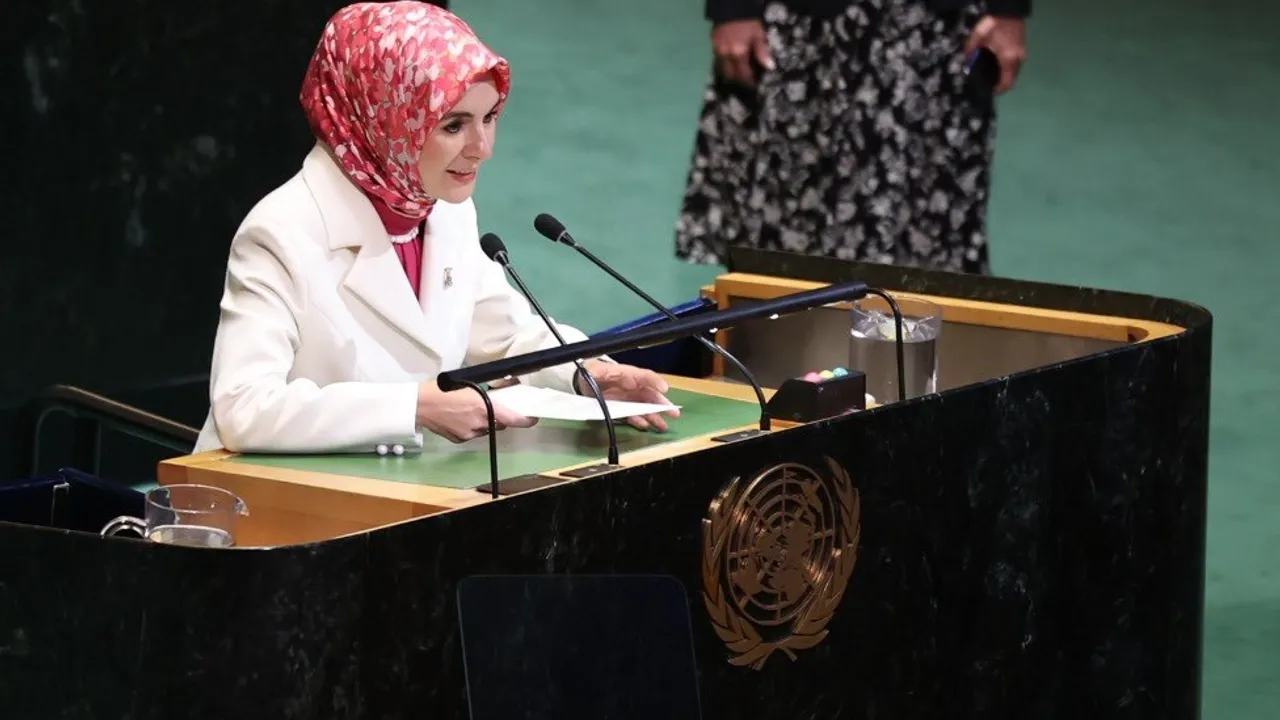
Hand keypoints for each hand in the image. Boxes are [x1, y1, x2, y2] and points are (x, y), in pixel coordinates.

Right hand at [416, 381, 535, 442]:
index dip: (526, 420)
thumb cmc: (442, 390)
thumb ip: (487, 391)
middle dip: (498, 416)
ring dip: (484, 422)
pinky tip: (460, 418)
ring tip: (469, 411)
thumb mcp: (468, 384)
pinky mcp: (460, 440)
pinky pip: (473, 434)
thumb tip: (504, 388)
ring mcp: (470, 434)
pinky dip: (471, 427)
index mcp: (483, 408)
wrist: (420, 405)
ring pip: (485, 429)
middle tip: (490, 406)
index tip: (533, 418)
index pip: (513, 418)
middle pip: (499, 423)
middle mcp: (479, 424)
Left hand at [577, 360, 680, 431]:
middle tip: (673, 412)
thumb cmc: (591, 373)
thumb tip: (609, 376)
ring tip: (663, 426)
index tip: (664, 389)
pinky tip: (645, 425)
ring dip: (654, 416)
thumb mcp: (594, 371)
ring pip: (644, 407)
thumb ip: (601, 373)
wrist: (581, 382)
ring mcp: (628, 398)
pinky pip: (633, 415)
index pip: (644, 375)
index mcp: (626, 374)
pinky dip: (640, 420)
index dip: (654, 381)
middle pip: (649, 394)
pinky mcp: (622, 408)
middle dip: (661, 404)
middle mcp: (631, 386)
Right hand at [711, 19, 773, 86]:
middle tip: (745, 82)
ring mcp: (717, 51)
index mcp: (739, 53)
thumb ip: (762, 51)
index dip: (749, 81)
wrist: (730, 8)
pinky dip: (724, 65)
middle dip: (738, 80)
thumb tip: (770, 67)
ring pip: (722, 69)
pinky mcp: (713, 45)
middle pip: (731, 74)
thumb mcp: (758, 34)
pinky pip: (718, 60)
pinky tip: (729, 64)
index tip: (754, 85)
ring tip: (736, 76)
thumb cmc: (747, 21)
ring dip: (730, 74)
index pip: (744, 73)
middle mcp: (726, 55)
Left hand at [965, 16, 1026, 93]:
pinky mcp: (1022, 47)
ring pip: (1015, 72)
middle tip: (988, 84)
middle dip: (1001, 84)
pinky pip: (1016, 64)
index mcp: (1008, 59)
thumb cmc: (993, 23)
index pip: (1006, 83)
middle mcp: (1018, 59)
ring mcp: (1022, 53)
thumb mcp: (978, 37)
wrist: (1007, 9)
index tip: (989, 93)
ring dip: (1005, 75)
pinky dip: (1008, 68)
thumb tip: (966, 64)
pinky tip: (997, 64)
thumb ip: (970, 51)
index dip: (998, 91)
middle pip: (1012, 79)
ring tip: (991, 75)